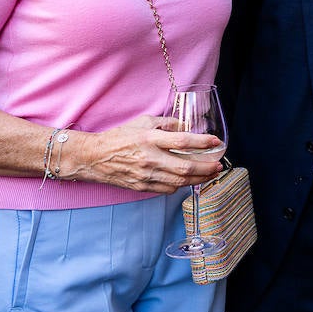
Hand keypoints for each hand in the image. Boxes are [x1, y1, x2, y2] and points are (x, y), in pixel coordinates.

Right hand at [66, 115, 224, 192]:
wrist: (94, 158)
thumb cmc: (119, 137)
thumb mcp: (143, 122)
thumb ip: (167, 123)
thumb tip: (187, 126)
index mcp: (150, 139)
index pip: (183, 141)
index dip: (203, 142)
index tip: (216, 142)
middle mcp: (150, 159)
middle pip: (185, 167)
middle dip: (206, 168)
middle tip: (218, 165)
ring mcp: (146, 175)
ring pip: (179, 182)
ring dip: (199, 179)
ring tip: (210, 174)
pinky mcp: (142, 187)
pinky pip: (168, 189)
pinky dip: (182, 185)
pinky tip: (189, 180)